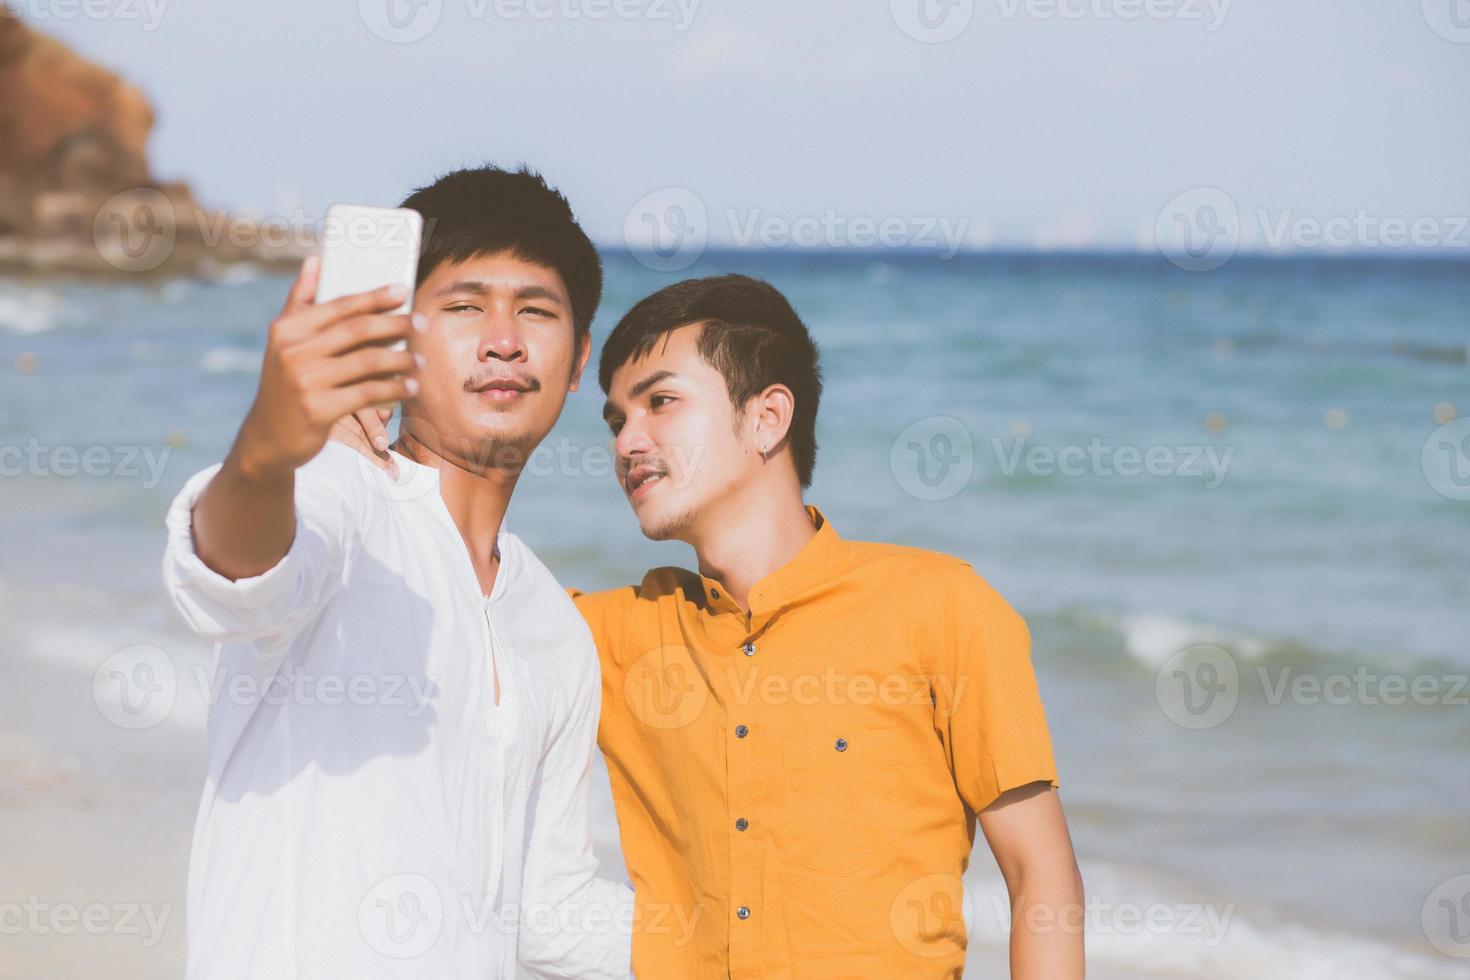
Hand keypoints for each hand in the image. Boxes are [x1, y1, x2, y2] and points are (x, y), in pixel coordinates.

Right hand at [231, 256, 421, 480]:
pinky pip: (368, 392)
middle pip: (358, 330)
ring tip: (421, 361)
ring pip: (367, 362)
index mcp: (288, 329)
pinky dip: (394, 388)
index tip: (403, 291)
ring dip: (401, 359)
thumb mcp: (284, 341)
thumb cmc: (286, 382)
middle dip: (396, 324)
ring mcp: (305, 381)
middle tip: (423, 323)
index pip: (339, 306)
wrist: (268, 437)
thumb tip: (315, 259)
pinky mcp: (319, 409)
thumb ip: (300, 300)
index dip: (374, 297)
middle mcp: (293, 351)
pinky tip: (410, 386)